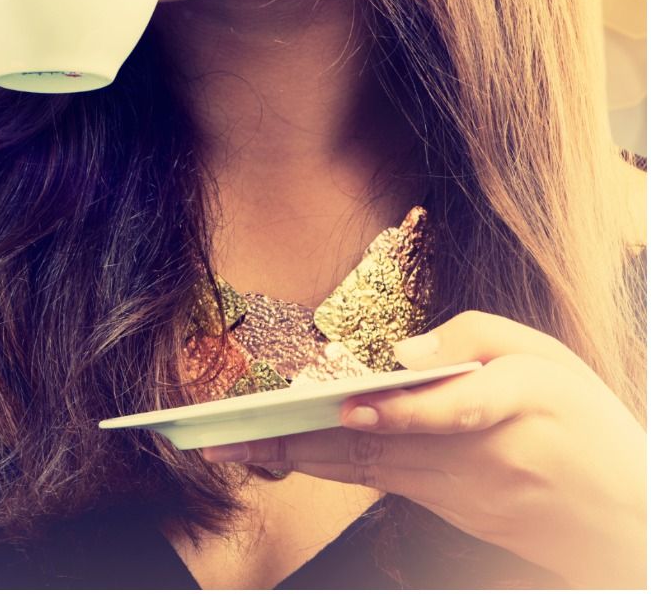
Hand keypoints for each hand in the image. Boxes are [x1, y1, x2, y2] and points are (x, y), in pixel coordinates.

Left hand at [200, 311, 646, 588]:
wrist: (627, 517)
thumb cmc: (582, 420)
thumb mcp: (545, 356)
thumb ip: (473, 337)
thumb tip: (403, 351)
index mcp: (514, 409)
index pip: (454, 412)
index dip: (403, 412)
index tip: (351, 407)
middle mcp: (480, 461)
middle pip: (384, 449)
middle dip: (307, 442)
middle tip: (241, 436)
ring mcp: (462, 495)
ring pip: (372, 473)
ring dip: (305, 460)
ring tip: (245, 447)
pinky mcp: (450, 512)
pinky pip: (382, 485)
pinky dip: (333, 472)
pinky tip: (289, 459)